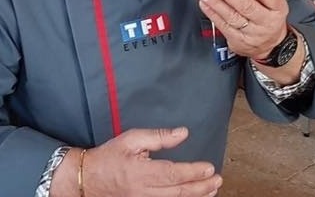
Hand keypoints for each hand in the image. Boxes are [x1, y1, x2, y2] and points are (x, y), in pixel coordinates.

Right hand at [51, 127, 221, 196]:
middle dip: (201, 187)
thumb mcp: (132, 139)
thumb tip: (183, 133)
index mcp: (142, 173)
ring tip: (212, 190)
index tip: (210, 168)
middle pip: (178, 192)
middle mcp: (144, 192)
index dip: (194, 172)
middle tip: (218, 180)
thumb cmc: (110, 156)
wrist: (86, 179)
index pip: (174, 174)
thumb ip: (159, 137)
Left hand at [197, 0, 288, 58]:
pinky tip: (205, 3)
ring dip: (215, 2)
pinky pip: (223, 26)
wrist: (270, 44)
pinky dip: (212, 13)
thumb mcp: (270, 1)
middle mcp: (266, 21)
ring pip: (232, 17)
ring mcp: (252, 33)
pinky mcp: (239, 41)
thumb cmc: (268, 15)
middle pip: (246, 6)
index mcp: (277, 7)